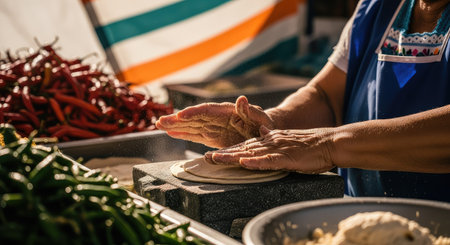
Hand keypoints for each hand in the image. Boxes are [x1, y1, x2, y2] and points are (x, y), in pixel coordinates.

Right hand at [156, 96, 273, 147]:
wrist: (266, 130)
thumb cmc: (264, 123)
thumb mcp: (261, 117)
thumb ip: (249, 110)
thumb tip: (242, 99)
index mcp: (226, 112)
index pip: (207, 111)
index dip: (193, 113)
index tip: (180, 116)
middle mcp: (217, 118)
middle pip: (194, 117)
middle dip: (177, 120)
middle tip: (159, 122)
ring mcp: (214, 127)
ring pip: (191, 126)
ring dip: (176, 126)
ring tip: (159, 125)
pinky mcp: (214, 137)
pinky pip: (196, 135)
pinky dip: (184, 135)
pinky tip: (171, 134)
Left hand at [204, 126, 335, 173]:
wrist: (329, 142)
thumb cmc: (310, 145)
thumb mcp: (287, 140)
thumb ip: (273, 139)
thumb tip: (261, 134)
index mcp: (269, 140)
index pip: (244, 145)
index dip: (228, 150)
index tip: (213, 155)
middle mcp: (270, 142)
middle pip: (243, 148)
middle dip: (223, 153)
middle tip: (205, 158)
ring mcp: (278, 149)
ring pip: (251, 153)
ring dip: (233, 156)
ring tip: (216, 159)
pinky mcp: (288, 157)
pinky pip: (270, 160)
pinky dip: (256, 162)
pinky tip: (244, 162)